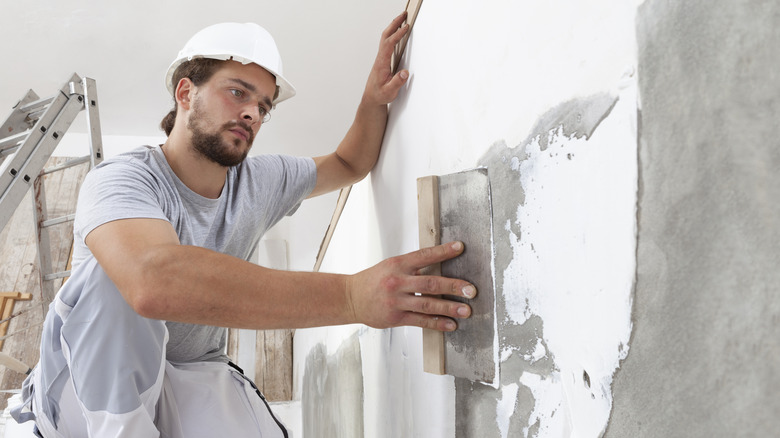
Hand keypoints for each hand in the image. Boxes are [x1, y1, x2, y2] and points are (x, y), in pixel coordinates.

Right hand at [346, 241, 476, 331]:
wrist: (351, 298)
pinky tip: (451, 324)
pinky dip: (437, 323)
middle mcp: (397, 281)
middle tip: (471, 290)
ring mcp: (396, 301)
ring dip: (449, 307)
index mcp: (398, 264)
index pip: (424, 255)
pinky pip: (420, 321)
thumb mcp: (391, 266)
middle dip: (453, 286)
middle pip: (430, 283)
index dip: (443, 251)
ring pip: (427, 304)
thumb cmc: (374, 280)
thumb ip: (412, 266)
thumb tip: (440, 264)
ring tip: (466, 310)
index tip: (460, 248)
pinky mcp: (395, 317)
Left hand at [362, 11, 410, 106]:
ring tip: (402, 20)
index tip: (405, 27)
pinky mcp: (382, 59)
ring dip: (393, 27)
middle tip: (403, 15)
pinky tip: (397, 33)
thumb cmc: (379, 94)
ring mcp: (380, 58)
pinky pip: (387, 42)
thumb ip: (397, 82)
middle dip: (394, 24)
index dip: (398, 35)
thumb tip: (405, 73)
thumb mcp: (389, 91)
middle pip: (385, 36)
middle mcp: (380, 58)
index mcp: (381, 63)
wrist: (371, 98)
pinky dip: (392, 34)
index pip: (389, 44)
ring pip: (385, 38)